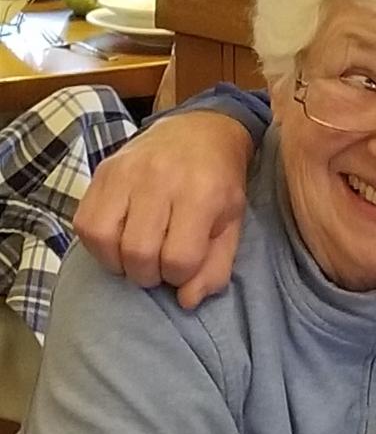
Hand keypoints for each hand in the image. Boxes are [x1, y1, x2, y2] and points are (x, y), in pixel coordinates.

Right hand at [74, 111, 253, 308]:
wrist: (201, 131)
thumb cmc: (220, 185)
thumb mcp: (232, 225)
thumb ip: (216, 268)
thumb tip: (186, 301)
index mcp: (200, 194)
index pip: (179, 258)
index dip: (180, 276)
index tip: (184, 268)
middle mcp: (159, 181)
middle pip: (139, 253)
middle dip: (148, 274)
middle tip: (159, 267)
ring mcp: (125, 173)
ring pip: (104, 239)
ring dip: (119, 262)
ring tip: (137, 257)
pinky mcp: (102, 172)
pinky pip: (84, 223)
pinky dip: (99, 245)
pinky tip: (118, 243)